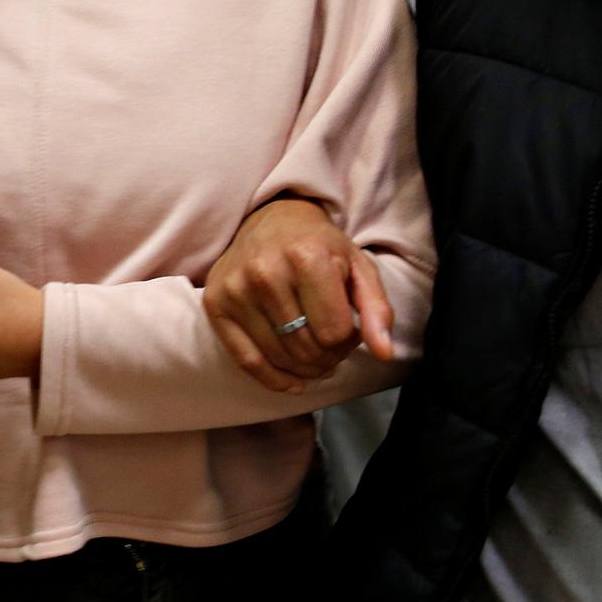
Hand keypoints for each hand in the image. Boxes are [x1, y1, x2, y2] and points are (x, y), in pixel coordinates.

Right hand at [203, 197, 394, 394]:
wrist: (271, 219)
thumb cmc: (320, 247)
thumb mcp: (358, 267)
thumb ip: (376, 309)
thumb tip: (384, 353)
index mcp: (307, 258)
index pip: (334, 334)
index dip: (349, 341)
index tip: (349, 329)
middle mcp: (266, 272)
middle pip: (307, 350)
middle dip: (328, 358)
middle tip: (332, 346)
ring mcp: (236, 290)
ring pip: (280, 359)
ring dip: (305, 369)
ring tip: (316, 356)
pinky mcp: (216, 304)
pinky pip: (247, 361)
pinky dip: (274, 379)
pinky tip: (292, 381)